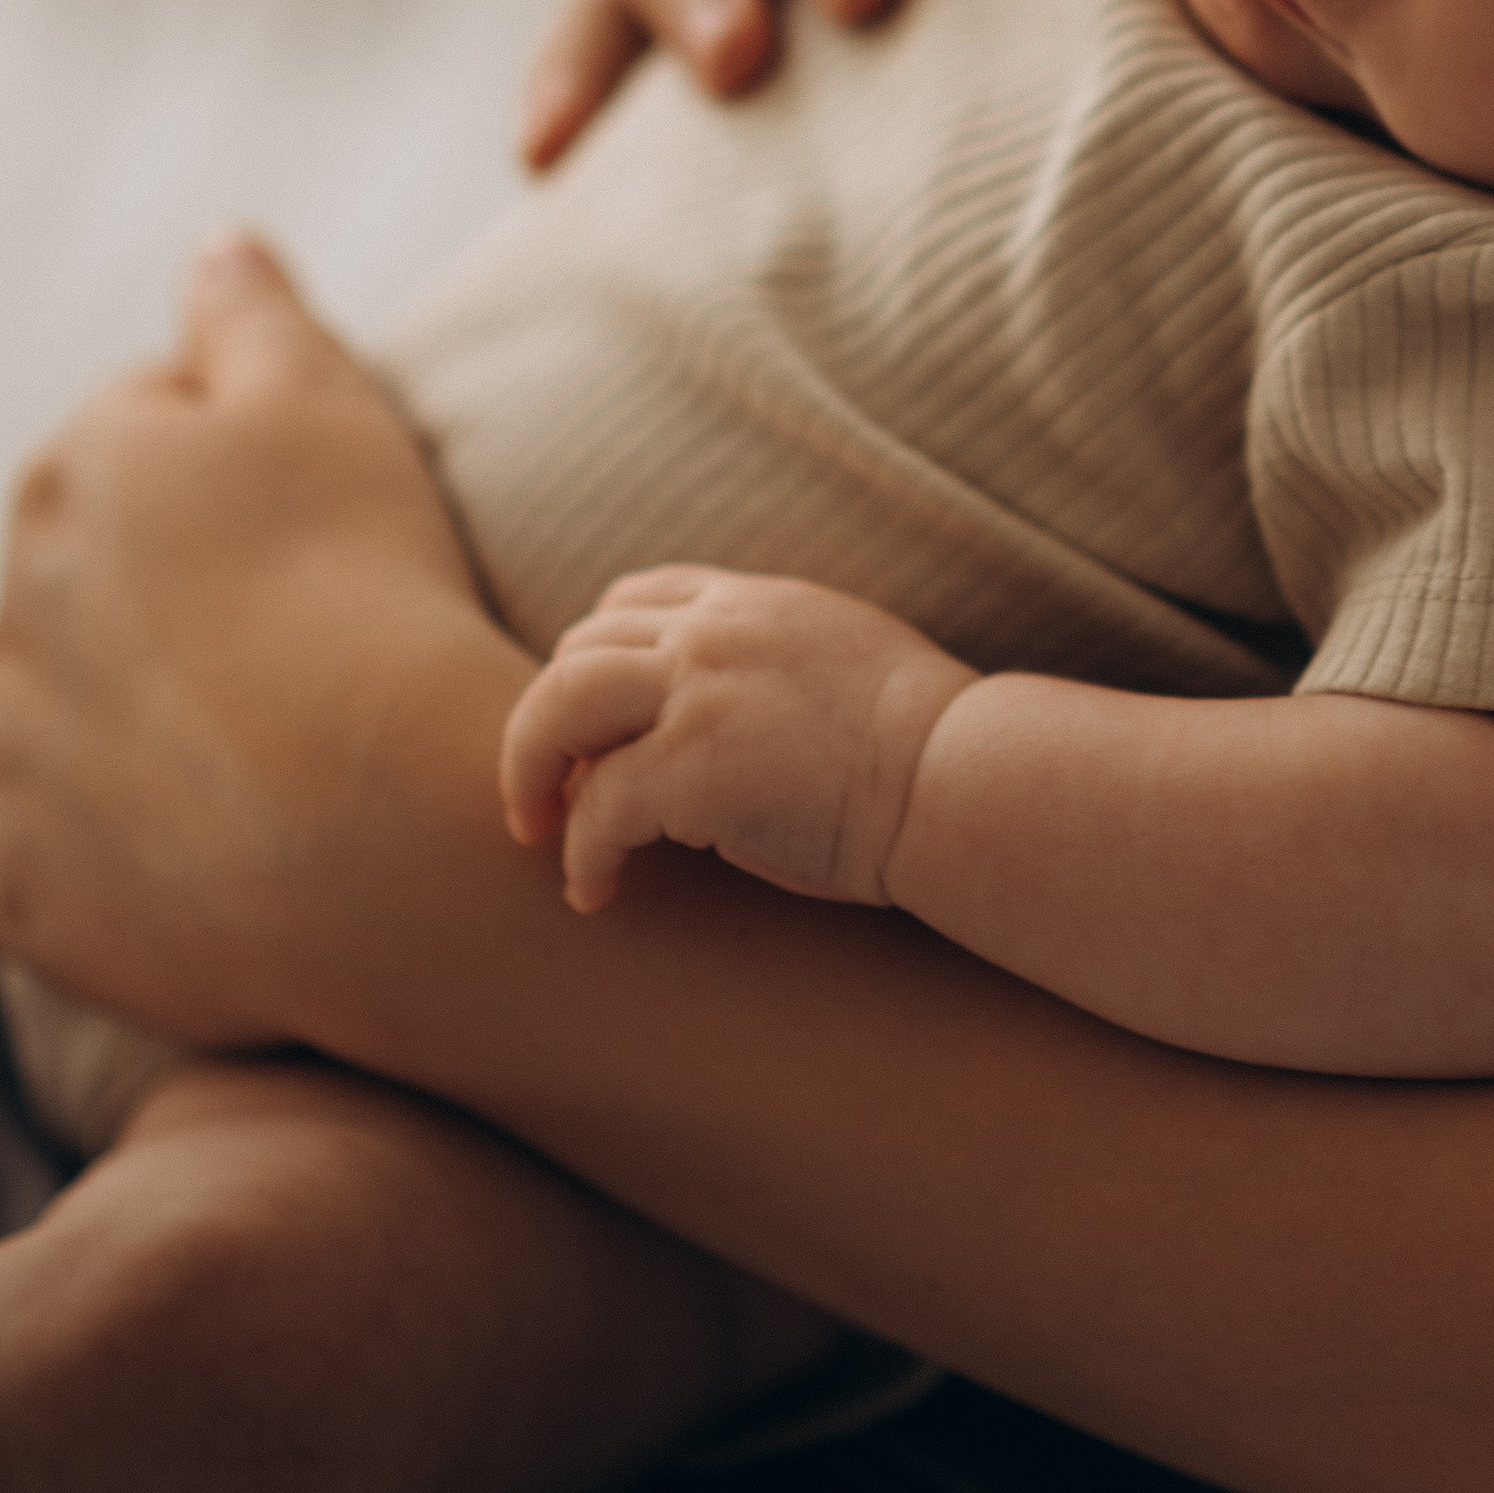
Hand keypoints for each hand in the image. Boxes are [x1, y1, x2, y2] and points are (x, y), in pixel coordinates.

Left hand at [0, 236, 521, 1046]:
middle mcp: (10, 600)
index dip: (241, 473)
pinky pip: (28, 850)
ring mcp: (8, 749)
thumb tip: (214, 243)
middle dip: (161, 587)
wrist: (379, 821)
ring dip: (108, 708)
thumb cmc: (365, 587)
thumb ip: (254, 313)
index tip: (322, 528)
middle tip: (295, 631)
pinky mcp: (22, 883)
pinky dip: (77, 835)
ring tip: (243, 739)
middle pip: (83, 570)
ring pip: (46, 703)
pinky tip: (165, 833)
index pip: (140, 438)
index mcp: (78, 469)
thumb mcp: (330, 402)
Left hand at [500, 568, 976, 913]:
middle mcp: (716, 629)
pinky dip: (582, 854)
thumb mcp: (840, 665)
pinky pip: (598, 807)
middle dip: (546, 722)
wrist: (963, 779)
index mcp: (755, 602)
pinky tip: (595, 892)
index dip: (594, 661)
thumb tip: (719, 724)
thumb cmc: (924, 749)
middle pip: (578, 649)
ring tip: (537, 830)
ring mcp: (701, 690)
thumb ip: (768, 667)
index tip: (591, 728)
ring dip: (530, 770)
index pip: (634, 600)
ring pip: (558, 704)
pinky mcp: (694, 765)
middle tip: (542, 794)